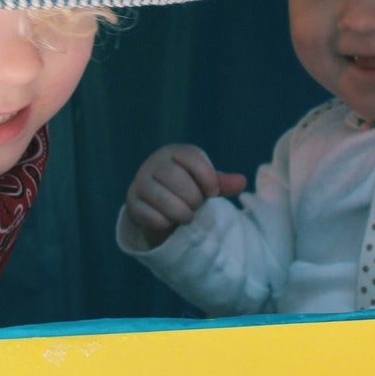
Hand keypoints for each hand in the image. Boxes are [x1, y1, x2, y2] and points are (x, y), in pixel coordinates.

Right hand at [124, 144, 247, 246]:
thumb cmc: (186, 188)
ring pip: (162, 198)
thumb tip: (241, 181)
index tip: (213, 192)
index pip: (191, 156)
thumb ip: (221, 183)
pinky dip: (165, 222)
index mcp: (174, 153)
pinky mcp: (132, 204)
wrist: (156, 204)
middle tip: (196, 205)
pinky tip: (168, 221)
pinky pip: (150, 215)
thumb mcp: (204, 184)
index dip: (207, 176)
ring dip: (181, 212)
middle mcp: (154, 164)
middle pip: (175, 177)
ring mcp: (140, 183)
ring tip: (187, 216)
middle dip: (192, 197)